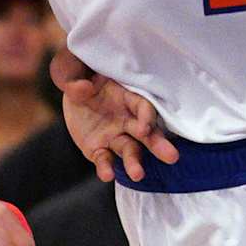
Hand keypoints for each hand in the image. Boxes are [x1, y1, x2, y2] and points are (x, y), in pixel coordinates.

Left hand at [51, 46, 177, 184]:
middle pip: (146, 133)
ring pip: (129, 150)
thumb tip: (83, 88)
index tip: (145, 127)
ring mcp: (114, 135)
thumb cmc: (80, 73)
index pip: (143, 106)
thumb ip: (76, 81)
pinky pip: (104, 159)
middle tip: (172, 157)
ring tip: (138, 175)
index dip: (147, 116)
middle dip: (157, 144)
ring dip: (134, 162)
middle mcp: (127, 119)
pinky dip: (106, 167)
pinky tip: (107, 175)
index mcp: (126, 96)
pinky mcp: (99, 149)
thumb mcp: (74, 70)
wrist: (73, 90)